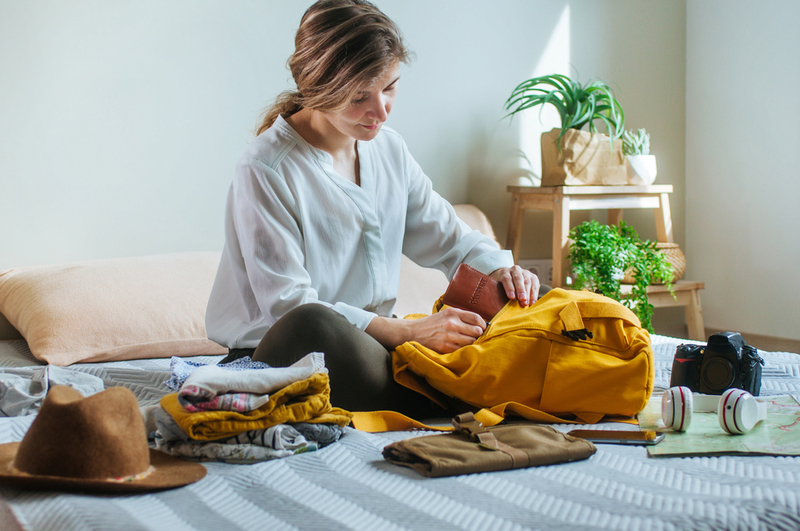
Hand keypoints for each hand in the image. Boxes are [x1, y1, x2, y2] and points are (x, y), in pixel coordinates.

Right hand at [366, 308, 486, 352]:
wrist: (413, 332)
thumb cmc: (431, 324)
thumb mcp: (445, 314)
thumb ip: (460, 316)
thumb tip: (479, 323)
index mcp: (453, 313)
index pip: (476, 318)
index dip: (483, 324)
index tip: (483, 328)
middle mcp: (452, 323)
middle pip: (476, 331)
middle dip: (478, 335)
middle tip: (475, 337)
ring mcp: (449, 336)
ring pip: (471, 342)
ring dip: (471, 343)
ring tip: (468, 343)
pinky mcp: (445, 347)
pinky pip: (462, 350)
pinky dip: (463, 350)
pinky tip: (460, 348)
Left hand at [489, 265, 539, 305]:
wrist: (512, 281)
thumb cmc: (505, 288)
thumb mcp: (500, 289)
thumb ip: (501, 293)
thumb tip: (502, 305)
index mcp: (504, 272)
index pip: (506, 278)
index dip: (509, 288)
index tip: (511, 297)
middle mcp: (515, 270)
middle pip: (518, 279)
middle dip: (520, 290)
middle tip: (522, 299)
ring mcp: (525, 272)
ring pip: (527, 282)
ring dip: (528, 293)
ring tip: (527, 303)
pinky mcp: (533, 277)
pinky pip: (535, 285)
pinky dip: (534, 295)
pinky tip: (533, 302)